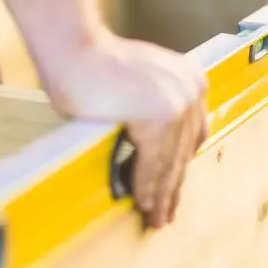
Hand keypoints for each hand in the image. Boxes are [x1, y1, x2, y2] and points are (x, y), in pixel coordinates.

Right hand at [43, 32, 207, 227]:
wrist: (75, 49)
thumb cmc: (95, 64)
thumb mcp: (139, 85)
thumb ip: (153, 111)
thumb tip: (154, 153)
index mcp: (192, 80)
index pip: (192, 136)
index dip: (180, 166)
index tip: (174, 187)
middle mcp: (191, 91)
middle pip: (183, 153)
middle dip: (172, 187)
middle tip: (166, 212)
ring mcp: (178, 104)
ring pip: (169, 163)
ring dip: (159, 195)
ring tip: (154, 217)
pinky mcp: (159, 119)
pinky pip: (151, 163)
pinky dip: (144, 186)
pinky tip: (141, 203)